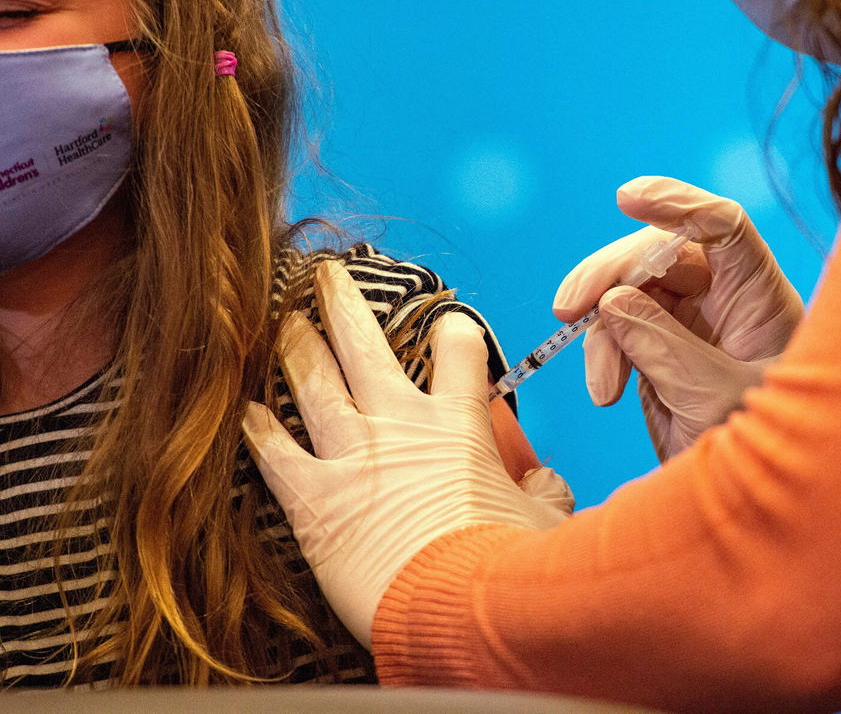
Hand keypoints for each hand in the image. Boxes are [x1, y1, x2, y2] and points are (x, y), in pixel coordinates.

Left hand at [242, 261, 569, 646]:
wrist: (460, 609)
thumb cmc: (508, 566)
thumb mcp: (546, 518)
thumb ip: (542, 489)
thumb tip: (542, 481)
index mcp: (459, 423)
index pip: (458, 348)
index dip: (453, 333)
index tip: (447, 330)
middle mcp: (400, 425)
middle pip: (364, 345)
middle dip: (341, 304)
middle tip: (324, 278)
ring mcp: (352, 457)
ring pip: (312, 382)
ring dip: (295, 348)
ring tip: (282, 324)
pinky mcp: (314, 500)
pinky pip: (275, 453)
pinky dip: (259, 430)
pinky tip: (247, 412)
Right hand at [554, 176, 804, 460]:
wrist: (757, 515)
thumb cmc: (766, 458)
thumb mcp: (713, 399)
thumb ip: (663, 345)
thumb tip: (614, 302)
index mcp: (761, 298)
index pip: (723, 226)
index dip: (679, 204)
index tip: (628, 198)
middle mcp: (729, 302)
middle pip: (662, 255)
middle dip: (610, 277)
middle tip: (569, 310)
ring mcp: (694, 325)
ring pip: (631, 292)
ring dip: (602, 330)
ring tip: (602, 388)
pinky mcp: (663, 351)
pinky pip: (620, 329)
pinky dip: (603, 354)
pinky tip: (604, 391)